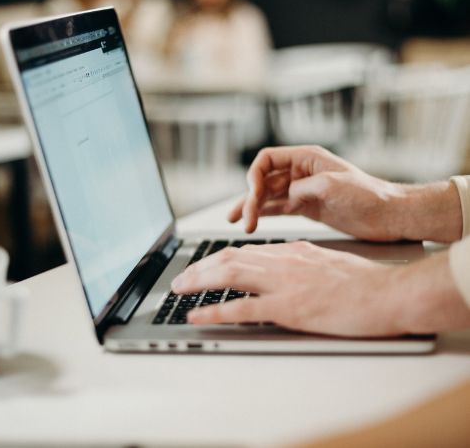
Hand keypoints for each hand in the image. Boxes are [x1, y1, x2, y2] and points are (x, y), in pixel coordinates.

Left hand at [172, 242, 402, 336]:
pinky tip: (198, 315)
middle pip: (228, 258)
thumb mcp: (325, 261)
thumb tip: (279, 268)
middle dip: (199, 268)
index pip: (244, 250)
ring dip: (198, 281)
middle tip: (180, 278)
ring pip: (229, 275)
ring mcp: (283, 283)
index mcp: (291, 251)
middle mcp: (281, 261)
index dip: (217, 258)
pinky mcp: (288, 307)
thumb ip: (299, 262)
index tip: (203, 265)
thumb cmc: (362, 281)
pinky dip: (215, 311)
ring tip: (178, 289)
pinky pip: (242, 308)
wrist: (387, 293)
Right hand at [229, 146, 409, 240]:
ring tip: (238, 222)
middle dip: (251, 198)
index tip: (252, 193)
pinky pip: (278, 208)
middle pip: (264, 180)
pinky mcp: (305, 207)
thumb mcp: (333, 185)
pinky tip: (252, 221)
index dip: (254, 174)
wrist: (388, 216)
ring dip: (252, 208)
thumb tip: (284, 197)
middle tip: (245, 219)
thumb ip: (303, 188)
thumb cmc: (368, 195)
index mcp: (306, 158)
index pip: (267, 159)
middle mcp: (300, 172)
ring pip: (268, 196)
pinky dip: (264, 214)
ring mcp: (301, 191)